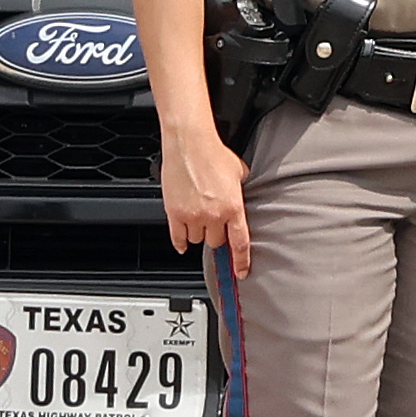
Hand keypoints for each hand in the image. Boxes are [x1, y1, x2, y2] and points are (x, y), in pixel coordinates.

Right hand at [162, 122, 252, 278]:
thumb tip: (239, 198)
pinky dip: (180, 242)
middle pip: (216, 242)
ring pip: (197, 240)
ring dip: (199, 234)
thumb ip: (241, 191)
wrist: (190, 144)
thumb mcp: (240, 173)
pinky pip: (177, 238)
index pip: (240, 243)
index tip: (240, 272)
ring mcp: (192, 216)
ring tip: (199, 219)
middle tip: (215, 225)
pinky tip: (182, 242)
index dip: (240, 262)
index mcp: (234, 207)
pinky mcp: (174, 213)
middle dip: (217, 236)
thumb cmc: (214, 154)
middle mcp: (214, 215)